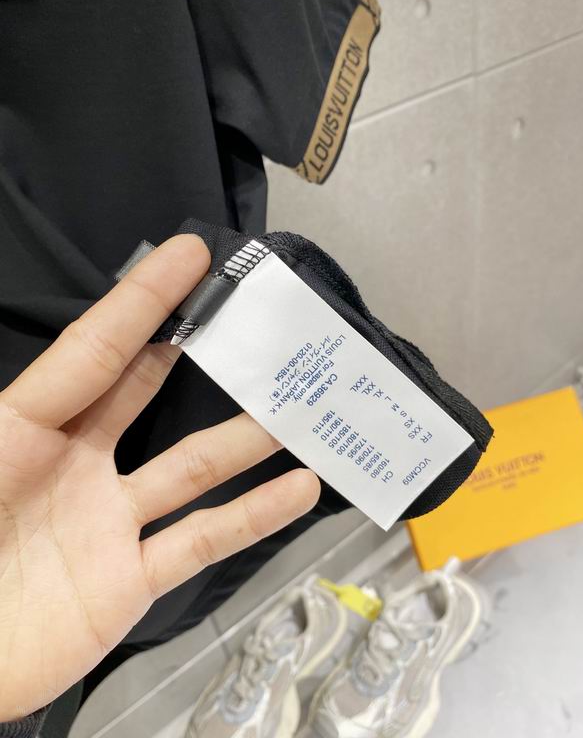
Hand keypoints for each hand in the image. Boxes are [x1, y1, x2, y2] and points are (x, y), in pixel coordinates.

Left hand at [0, 235, 319, 720]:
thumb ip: (12, 410)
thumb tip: (82, 352)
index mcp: (25, 428)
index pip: (96, 350)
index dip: (142, 300)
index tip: (189, 256)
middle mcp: (74, 464)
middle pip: (145, 392)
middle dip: (193, 348)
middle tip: (244, 312)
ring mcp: (107, 522)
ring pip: (189, 466)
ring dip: (244, 434)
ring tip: (294, 402)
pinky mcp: (129, 581)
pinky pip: (201, 540)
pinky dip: (254, 515)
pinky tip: (299, 488)